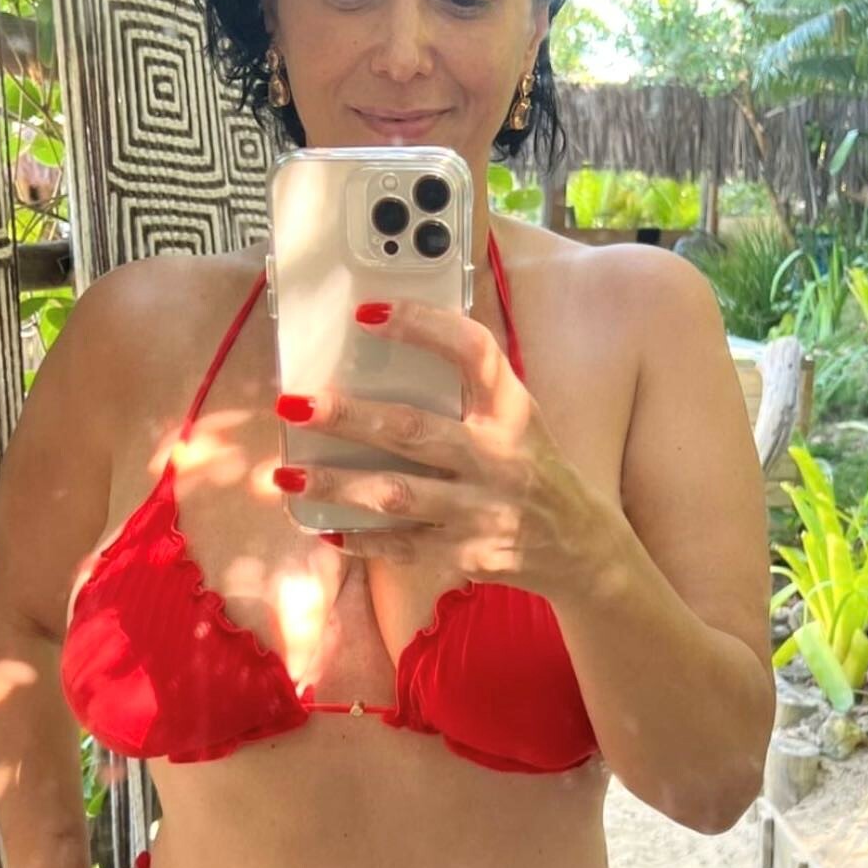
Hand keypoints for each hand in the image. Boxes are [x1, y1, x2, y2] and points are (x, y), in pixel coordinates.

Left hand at [273, 298, 612, 596]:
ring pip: (396, 494)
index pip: (473, 352)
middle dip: (349, 417)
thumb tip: (385, 354)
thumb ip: (470, 390)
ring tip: (286, 474)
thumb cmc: (534, 467)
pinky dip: (361, 538)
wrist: (582, 545)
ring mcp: (482, 510)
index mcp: (514, 411)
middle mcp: (500, 457)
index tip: (367, 313)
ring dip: (336, 483)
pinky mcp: (467, 554)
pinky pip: (403, 545)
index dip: (422, 326)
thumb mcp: (519, 418)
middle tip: (294, 404)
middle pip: (413, 431)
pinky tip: (323, 525)